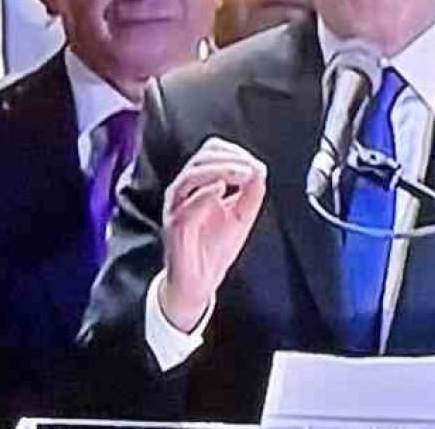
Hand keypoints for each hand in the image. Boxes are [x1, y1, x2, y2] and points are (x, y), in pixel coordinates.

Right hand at [159, 137, 266, 331]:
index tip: (254, 163)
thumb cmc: (214, 248)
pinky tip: (220, 191)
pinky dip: (205, 193)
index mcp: (200, 185)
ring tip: (242, 175)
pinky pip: (187, 203)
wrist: (199, 281)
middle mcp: (185, 191)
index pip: (211, 152)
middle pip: (201, 157)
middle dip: (229, 158)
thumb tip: (259, 169)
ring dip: (220, 170)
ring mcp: (178, 206)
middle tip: (251, 168)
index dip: (234, 152)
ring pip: (192, 174)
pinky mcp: (175, 224)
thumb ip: (252, 193)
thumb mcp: (242, 216)